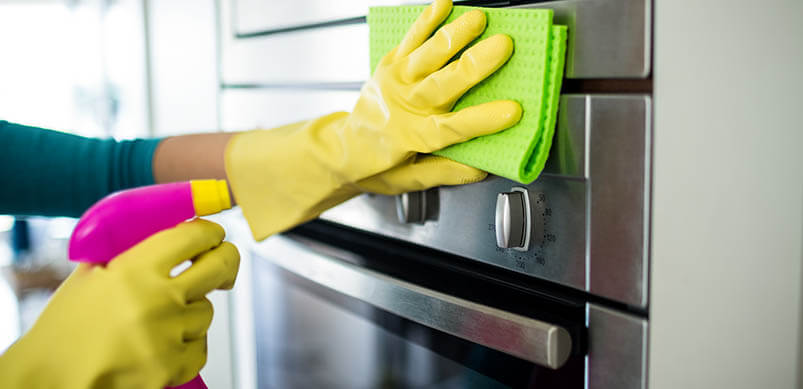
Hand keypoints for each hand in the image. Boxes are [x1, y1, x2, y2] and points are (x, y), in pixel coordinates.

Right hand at [0, 219, 239, 387]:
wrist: (51, 381)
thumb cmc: (65, 330)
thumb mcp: (89, 277)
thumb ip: (128, 255)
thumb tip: (170, 236)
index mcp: (136, 268)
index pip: (195, 235)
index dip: (210, 232)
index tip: (213, 235)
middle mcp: (160, 298)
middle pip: (221, 265)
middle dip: (226, 261)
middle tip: (223, 264)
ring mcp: (170, 334)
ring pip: (207, 311)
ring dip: (190, 313)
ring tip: (157, 322)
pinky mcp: (175, 366)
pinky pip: (200, 347)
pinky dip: (187, 346)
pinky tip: (161, 347)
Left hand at [225, 0, 521, 239]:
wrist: (340, 148)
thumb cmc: (376, 166)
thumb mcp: (409, 182)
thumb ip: (446, 173)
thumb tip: (482, 170)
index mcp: (412, 137)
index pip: (452, 128)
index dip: (482, 120)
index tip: (511, 111)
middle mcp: (404, 105)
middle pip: (442, 83)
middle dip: (474, 63)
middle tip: (502, 46)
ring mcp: (395, 81)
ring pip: (426, 55)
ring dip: (454, 35)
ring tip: (477, 19)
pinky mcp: (390, 65)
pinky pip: (409, 39)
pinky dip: (426, 20)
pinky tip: (444, 5)